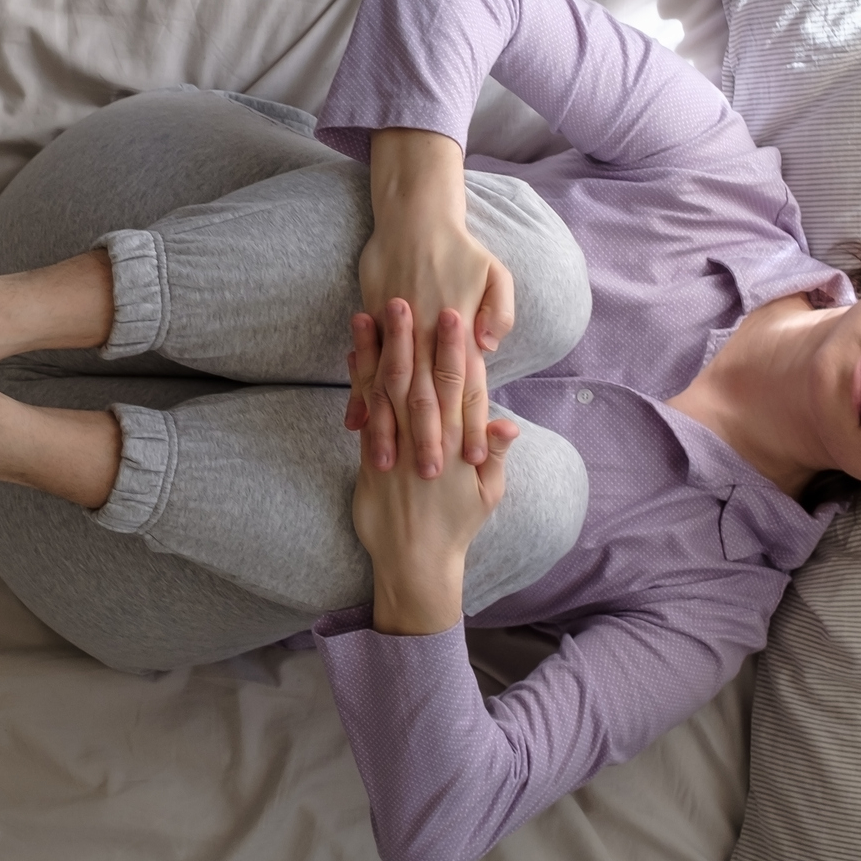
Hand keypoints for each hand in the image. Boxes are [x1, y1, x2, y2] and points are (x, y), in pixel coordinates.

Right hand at [348, 128, 515, 475]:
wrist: (414, 217)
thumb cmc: (462, 250)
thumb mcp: (496, 274)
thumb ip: (501, 311)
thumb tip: (489, 347)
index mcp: (460, 331)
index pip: (467, 388)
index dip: (469, 425)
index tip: (471, 462)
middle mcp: (427, 338)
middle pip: (428, 398)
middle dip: (428, 439)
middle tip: (429, 478)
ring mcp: (398, 334)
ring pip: (391, 391)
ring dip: (389, 429)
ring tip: (385, 464)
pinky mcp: (375, 328)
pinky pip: (365, 371)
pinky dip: (360, 399)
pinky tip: (355, 425)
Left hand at [350, 298, 519, 635]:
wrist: (415, 562)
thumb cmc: (457, 526)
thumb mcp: (488, 493)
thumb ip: (496, 453)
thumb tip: (508, 420)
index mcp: (459, 444)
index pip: (458, 388)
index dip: (454, 350)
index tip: (455, 316)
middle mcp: (426, 441)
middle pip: (417, 380)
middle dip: (411, 338)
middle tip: (406, 298)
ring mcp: (395, 448)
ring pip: (385, 391)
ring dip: (376, 351)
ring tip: (370, 314)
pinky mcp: (370, 459)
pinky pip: (363, 412)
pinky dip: (357, 380)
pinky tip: (352, 352)